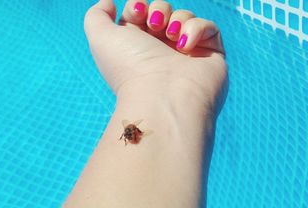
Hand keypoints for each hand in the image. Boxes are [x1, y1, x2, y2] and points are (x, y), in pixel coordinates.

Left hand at [84, 0, 227, 111]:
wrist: (162, 98)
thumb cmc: (130, 69)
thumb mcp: (100, 38)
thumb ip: (97, 15)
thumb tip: (108, 2)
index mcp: (135, 47)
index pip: (140, 13)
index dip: (137, 6)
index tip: (136, 13)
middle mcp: (161, 51)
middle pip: (163, 11)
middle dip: (159, 9)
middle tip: (154, 25)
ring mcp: (186, 54)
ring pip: (185, 17)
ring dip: (178, 19)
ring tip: (171, 37)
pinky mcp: (210, 57)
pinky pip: (209, 28)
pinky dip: (197, 29)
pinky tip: (185, 47)